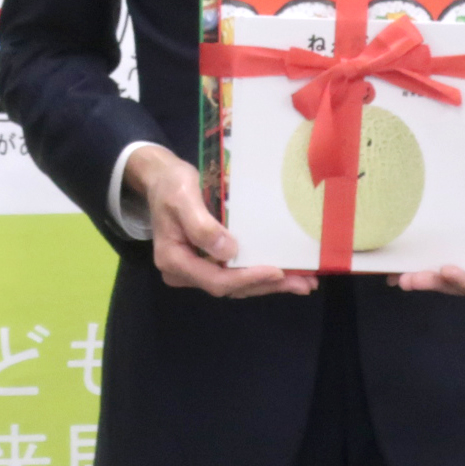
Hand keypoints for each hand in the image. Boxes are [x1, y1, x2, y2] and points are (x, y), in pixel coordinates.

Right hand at [126, 144, 317, 299]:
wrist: (161, 178)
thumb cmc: (171, 185)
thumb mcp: (183, 198)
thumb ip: (201, 226)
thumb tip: (228, 252)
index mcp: (174, 261)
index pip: (215, 280)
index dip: (247, 278)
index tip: (277, 271)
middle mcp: (185, 272)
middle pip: (230, 287)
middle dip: (266, 286)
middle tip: (302, 284)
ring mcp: (197, 269)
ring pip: (236, 284)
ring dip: (268, 284)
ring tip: (303, 283)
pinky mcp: (208, 262)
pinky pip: (235, 272)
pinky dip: (260, 274)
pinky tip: (286, 274)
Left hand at [390, 135, 464, 297]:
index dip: (462, 283)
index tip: (444, 270)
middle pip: (458, 284)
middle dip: (434, 283)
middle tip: (409, 280)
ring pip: (445, 274)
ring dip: (424, 277)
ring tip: (400, 277)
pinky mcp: (456, 239)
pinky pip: (438, 254)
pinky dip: (420, 261)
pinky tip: (399, 263)